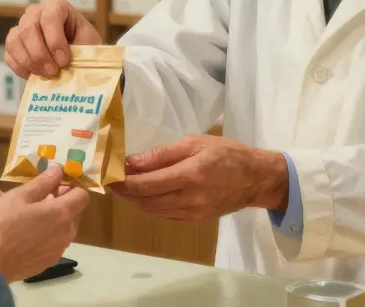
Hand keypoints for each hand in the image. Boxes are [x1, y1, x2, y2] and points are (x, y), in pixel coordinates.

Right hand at [0, 165, 90, 281]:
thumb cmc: (2, 224)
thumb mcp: (19, 196)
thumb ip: (42, 182)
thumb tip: (58, 171)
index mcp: (63, 213)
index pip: (83, 195)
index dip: (71, 187)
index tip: (54, 185)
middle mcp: (67, 233)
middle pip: (75, 212)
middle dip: (62, 203)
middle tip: (39, 199)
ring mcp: (58, 251)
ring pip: (65, 229)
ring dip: (55, 220)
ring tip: (30, 218)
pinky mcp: (48, 263)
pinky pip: (55, 244)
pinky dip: (47, 237)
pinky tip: (26, 236)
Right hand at [5, 0, 101, 77]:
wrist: (77, 55)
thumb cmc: (84, 45)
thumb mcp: (90, 43)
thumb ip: (81, 50)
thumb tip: (71, 65)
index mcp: (57, 6)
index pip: (50, 16)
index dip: (55, 39)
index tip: (64, 60)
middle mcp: (36, 12)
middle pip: (28, 28)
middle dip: (40, 54)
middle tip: (53, 72)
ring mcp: (21, 27)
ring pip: (15, 41)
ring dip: (29, 62)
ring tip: (46, 75)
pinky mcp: (13, 44)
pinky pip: (9, 55)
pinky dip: (20, 68)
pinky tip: (34, 75)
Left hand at [111, 135, 288, 222]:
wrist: (256, 179)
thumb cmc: (226, 154)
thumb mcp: (195, 143)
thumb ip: (162, 154)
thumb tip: (132, 162)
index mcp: (190, 175)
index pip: (146, 184)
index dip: (123, 182)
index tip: (108, 174)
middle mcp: (189, 199)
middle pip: (145, 201)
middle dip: (124, 192)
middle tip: (110, 181)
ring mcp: (192, 213)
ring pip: (152, 210)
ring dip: (135, 200)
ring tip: (123, 187)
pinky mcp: (194, 220)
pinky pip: (164, 214)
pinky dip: (150, 205)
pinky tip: (144, 194)